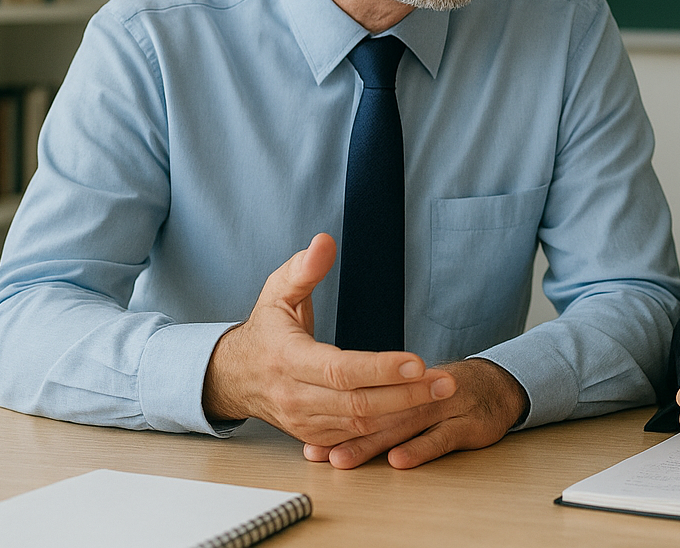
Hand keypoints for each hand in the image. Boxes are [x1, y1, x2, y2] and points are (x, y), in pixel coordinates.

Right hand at [201, 233, 454, 446]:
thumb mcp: (277, 293)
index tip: (418, 361)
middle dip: (407, 395)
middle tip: (446, 383)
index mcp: (288, 359)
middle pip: (358, 404)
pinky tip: (418, 415)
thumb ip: (303, 269)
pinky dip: (388, 430)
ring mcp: (304, 421)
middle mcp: (296, 396)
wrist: (233, 377)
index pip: (340, 370)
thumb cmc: (265, 330)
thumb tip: (324, 241)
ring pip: (361, 426)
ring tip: (442, 394)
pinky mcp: (313, 435)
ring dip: (405, 413)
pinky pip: (356, 438)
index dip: (380, 369)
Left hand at [302, 357, 529, 468]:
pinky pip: (444, 436)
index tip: (309, 435)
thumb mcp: (417, 388)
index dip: (336, 416)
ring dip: (372, 443)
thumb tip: (338, 417)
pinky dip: (421, 448)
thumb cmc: (453, 390)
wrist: (503, 384)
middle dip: (345, 433)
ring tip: (343, 458)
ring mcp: (448, 406)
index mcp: (406, 384)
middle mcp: (424, 393)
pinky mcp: (471, 423)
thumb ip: (385, 400)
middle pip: (379, 411)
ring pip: (406, 423)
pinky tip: (400, 459)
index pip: (366, 396)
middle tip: (317, 451)